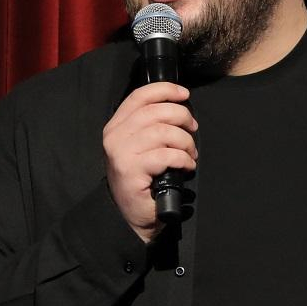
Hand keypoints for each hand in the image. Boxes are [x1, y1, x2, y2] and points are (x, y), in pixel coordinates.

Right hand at [103, 81, 198, 242]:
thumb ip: (150, 126)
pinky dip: (183, 159)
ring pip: (163, 132)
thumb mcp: (140, 147)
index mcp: (116, 126)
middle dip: (182, 117)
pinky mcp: (131, 170)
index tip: (184, 94)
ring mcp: (121, 153)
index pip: (140, 96)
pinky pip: (166, 155)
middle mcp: (114, 137)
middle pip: (155, 111)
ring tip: (190, 153)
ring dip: (185, 141)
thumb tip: (179, 107)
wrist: (129, 215)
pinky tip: (186, 166)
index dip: (165, 90)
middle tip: (192, 129)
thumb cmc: (141, 180)